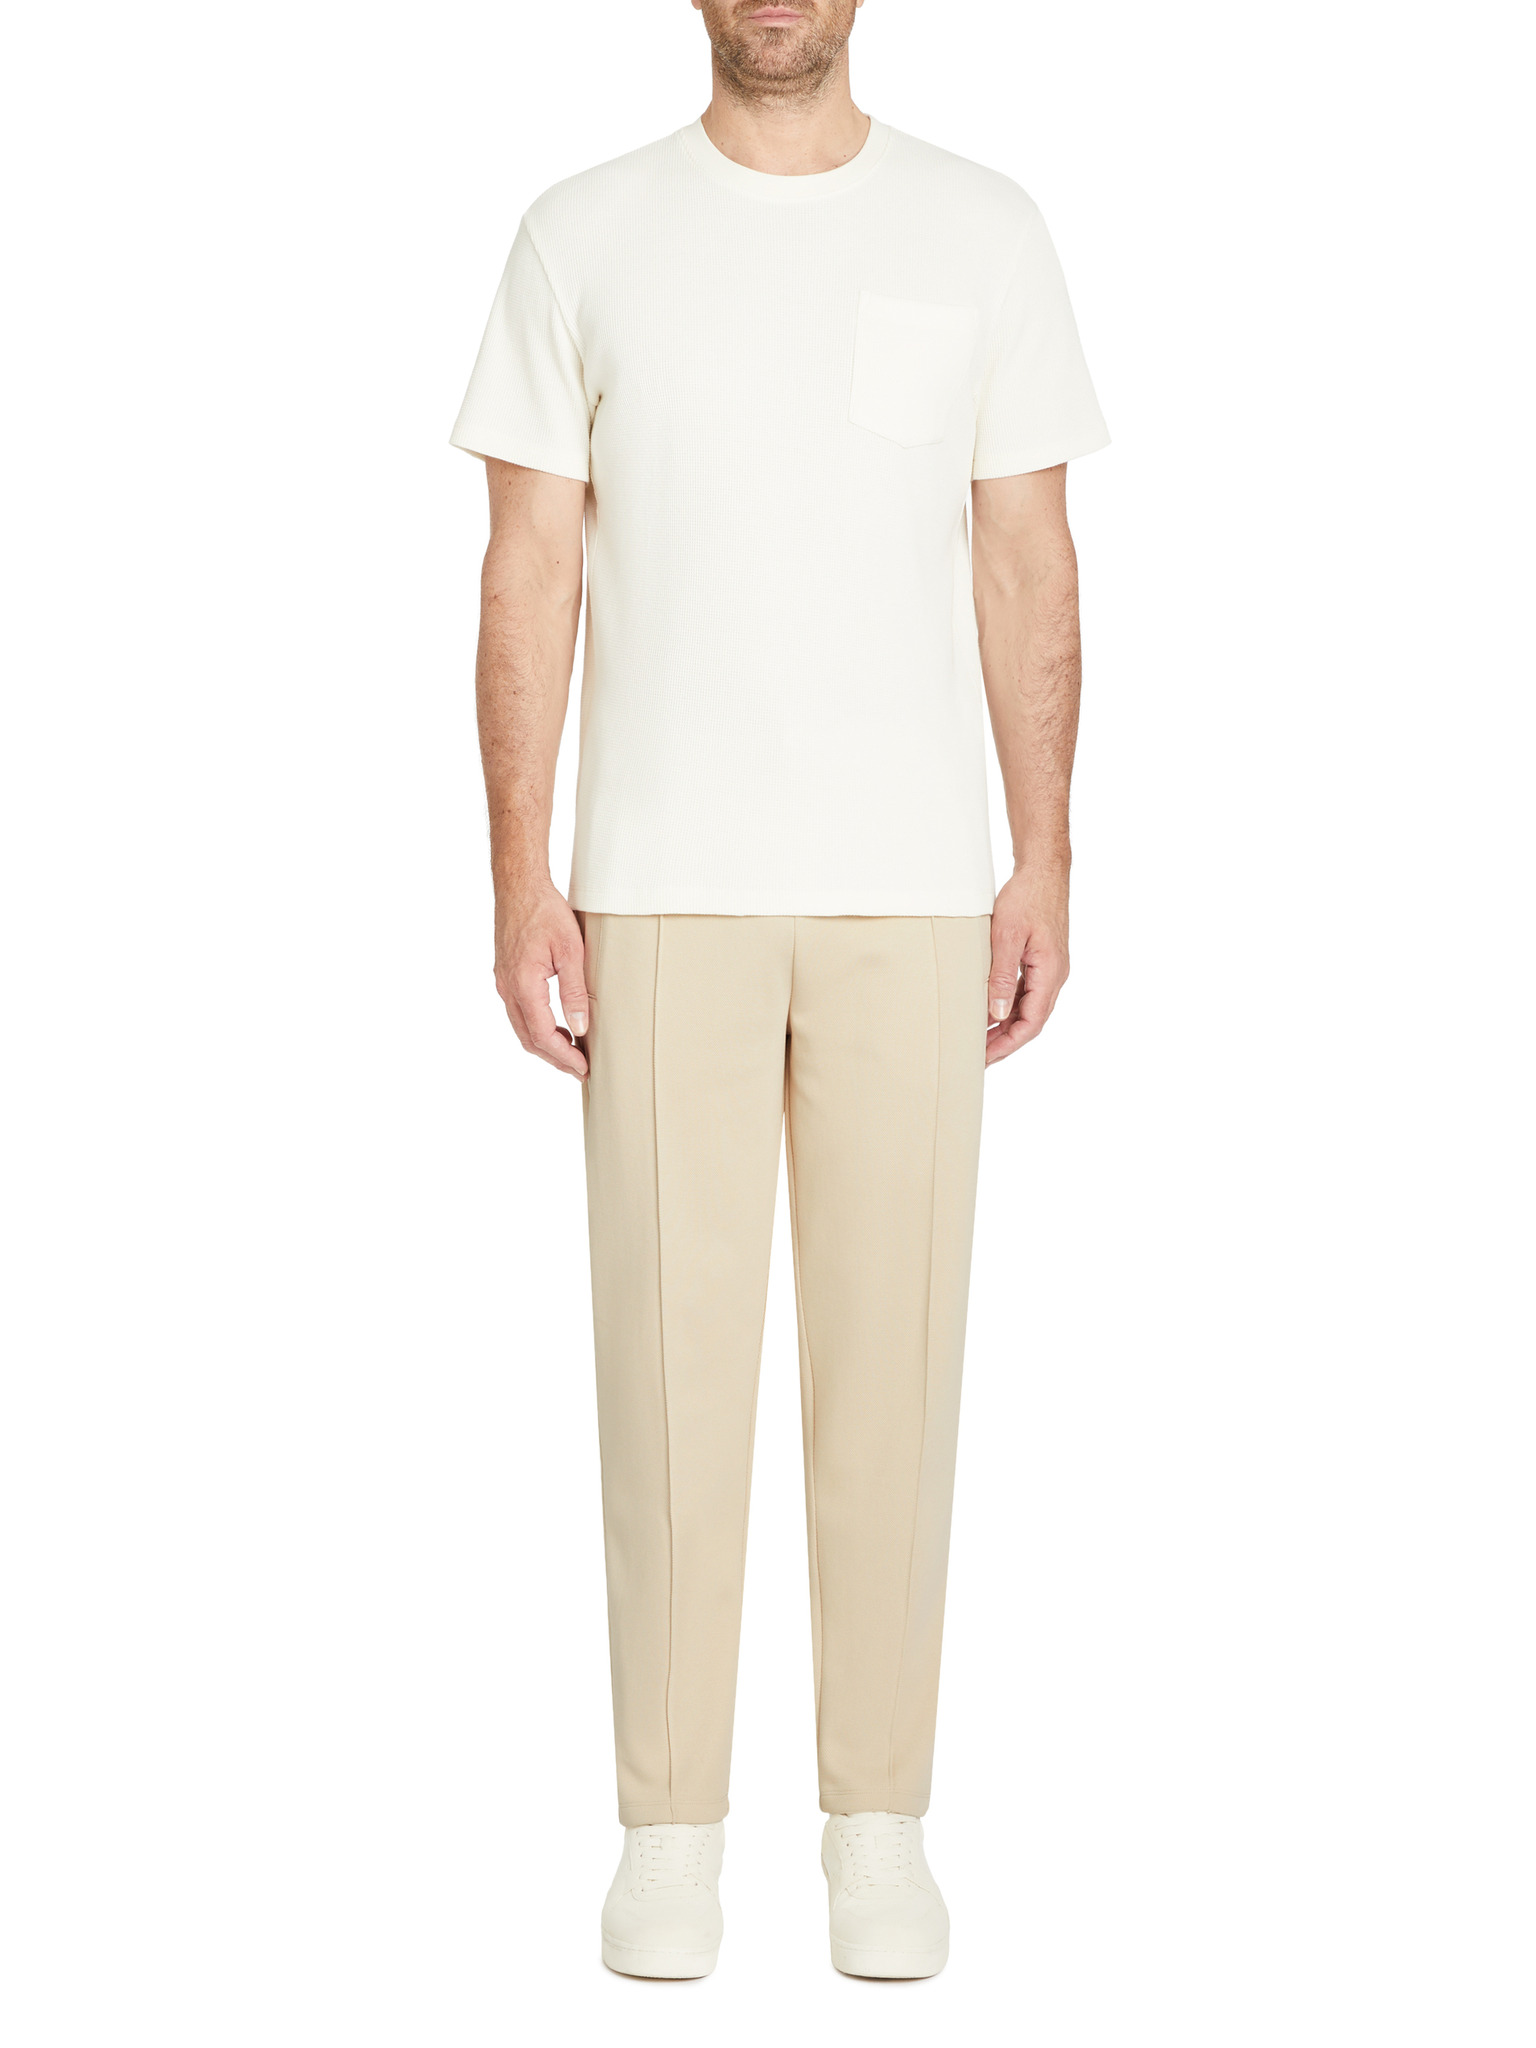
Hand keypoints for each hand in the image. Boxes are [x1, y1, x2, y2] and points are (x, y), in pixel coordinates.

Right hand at [494, 882, 589, 1079]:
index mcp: (522, 985)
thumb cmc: (545, 911)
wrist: (519, 886)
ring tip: (573, 1052)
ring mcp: (504, 983)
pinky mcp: (506, 976)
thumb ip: (574, 991)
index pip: (542, 1035)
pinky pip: (520, 1012)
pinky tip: (558, 1026)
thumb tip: (580, 1027)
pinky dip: (538, 1027)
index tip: (583, 1067)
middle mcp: (507, 988)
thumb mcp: (571, 950)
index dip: (564, 1056)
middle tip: (580, 1069)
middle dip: (555, 1058)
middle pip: (529, 1039)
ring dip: (546, 1044)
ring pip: (522, 1028)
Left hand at [986, 867, 1069, 1066]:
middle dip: (1004, 1041)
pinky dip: (1008, 1005)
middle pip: (1030, 1021)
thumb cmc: (1027, 897)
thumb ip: (1002, 977)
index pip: (1031, 1023)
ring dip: (1005, 1025)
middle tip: (976, 1056)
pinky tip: (990, 1010)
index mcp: (1051, 973)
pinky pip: (1026, 992)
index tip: (985, 1058)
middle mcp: (1054, 975)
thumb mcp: (1006, 937)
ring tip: (979, 1038)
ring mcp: (1049, 968)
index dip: (1008, 1044)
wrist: (1043, 870)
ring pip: (1028, 1008)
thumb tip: (997, 1013)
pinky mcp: (1041, 960)